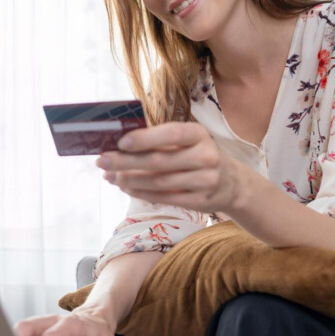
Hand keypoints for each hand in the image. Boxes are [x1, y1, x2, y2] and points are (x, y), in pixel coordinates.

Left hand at [97, 122, 244, 213]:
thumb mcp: (188, 141)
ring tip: (110, 176)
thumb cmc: (199, 155)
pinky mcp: (200, 201)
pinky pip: (164, 198)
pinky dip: (141, 193)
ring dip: (129, 180)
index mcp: (200, 134)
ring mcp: (205, 181)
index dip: (145, 138)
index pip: (171, 134)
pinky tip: (126, 188)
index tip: (120, 142)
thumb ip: (161, 140)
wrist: (232, 183)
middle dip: (126, 162)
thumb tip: (120, 143)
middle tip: (102, 161)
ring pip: (159, 182)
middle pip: (159, 161)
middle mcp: (206, 156)